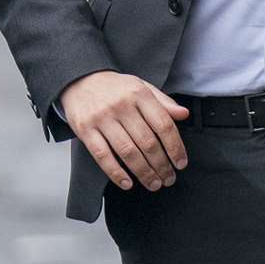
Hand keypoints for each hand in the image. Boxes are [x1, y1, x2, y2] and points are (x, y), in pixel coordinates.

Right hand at [59, 71, 189, 192]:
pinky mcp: (85, 130)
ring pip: (127, 152)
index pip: (163, 124)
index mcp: (139, 94)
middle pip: (147, 142)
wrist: (80, 80)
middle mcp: (122, 106)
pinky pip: (102, 156)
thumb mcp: (142, 87)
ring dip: (143, 172)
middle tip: (169, 179)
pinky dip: (116, 173)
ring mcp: (102, 118)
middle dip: (161, 165)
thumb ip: (163, 102)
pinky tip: (127, 183)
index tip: (181, 163)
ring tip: (154, 183)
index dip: (175, 147)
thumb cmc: (116, 88)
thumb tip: (184, 115)